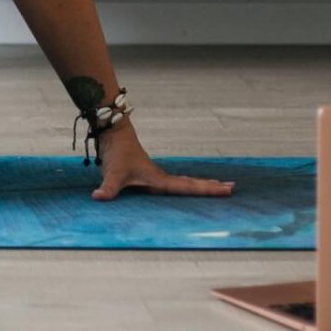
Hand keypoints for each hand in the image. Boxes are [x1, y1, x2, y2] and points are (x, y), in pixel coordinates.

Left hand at [89, 126, 235, 201]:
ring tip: (219, 187)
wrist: (114, 132)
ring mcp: (157, 176)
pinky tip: (188, 188)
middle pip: (191, 184)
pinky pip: (174, 183)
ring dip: (201, 185)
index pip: (187, 187)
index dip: (207, 190)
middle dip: (211, 187)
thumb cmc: (117, 152)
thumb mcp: (113, 173)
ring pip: (184, 182)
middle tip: (232, 189)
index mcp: (159, 180)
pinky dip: (186, 185)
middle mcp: (161, 178)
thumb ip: (108, 188)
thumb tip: (98, 198)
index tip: (227, 189)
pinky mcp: (150, 175)